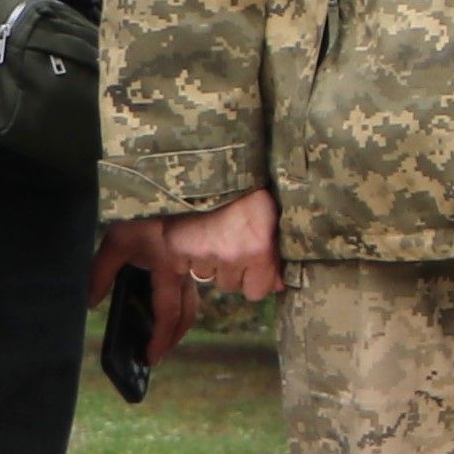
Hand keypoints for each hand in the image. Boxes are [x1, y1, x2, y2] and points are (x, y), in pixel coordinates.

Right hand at [154, 187, 281, 314]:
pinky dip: (188, 256)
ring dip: (211, 263)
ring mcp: (201, 253)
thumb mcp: (273, 217)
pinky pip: (183, 266)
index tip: (255, 267)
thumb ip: (276, 255)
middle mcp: (230, 256)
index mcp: (259, 249)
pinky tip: (195, 235)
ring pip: (207, 277)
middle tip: (233, 244)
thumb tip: (277, 285)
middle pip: (230, 285)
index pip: (257, 292)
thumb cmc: (250, 187)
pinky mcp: (176, 247)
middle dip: (233, 270)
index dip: (256, 281)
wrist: (212, 161)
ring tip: (214, 235)